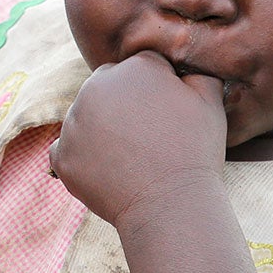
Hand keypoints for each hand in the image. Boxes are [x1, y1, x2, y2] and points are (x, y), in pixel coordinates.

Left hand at [51, 51, 227, 228]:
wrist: (171, 205)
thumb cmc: (195, 152)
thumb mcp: (210, 102)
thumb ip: (197, 73)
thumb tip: (183, 68)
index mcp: (135, 67)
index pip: (143, 67)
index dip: (160, 90)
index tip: (169, 115)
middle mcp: (97, 86)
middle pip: (109, 86)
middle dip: (124, 103)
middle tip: (148, 136)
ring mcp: (74, 120)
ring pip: (86, 116)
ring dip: (101, 129)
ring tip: (131, 157)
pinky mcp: (62, 154)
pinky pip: (68, 149)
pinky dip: (83, 158)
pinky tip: (108, 171)